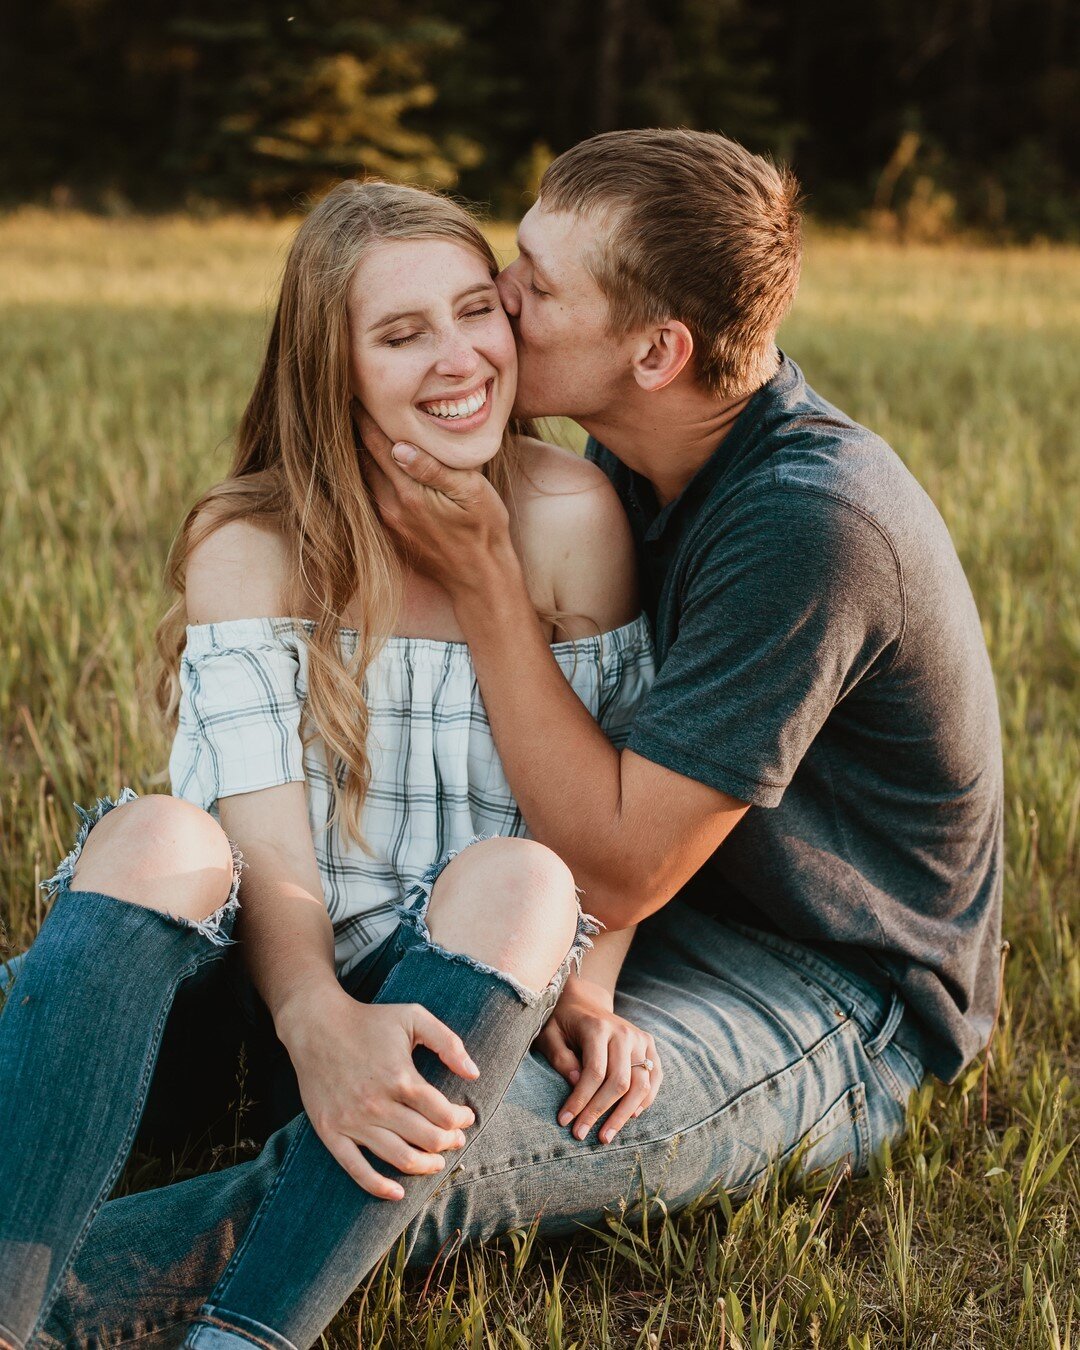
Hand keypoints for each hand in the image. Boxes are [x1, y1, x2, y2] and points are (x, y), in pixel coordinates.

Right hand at [277, 983, 479, 1199]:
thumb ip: (448, 1042)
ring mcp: (353, 1121)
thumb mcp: (413, 1017)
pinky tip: (398, 1192)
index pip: (443, 1114)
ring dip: (425, 1166)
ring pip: (399, 1159)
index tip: (465, 1117)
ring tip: (436, 1161)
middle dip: (449, 1143)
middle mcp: (377, 1104)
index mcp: (401, 1077)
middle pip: (427, 1139)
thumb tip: (474, 1074)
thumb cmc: (369, 1020)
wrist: (316, 1025)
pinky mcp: (331, 1132)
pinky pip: (357, 1170)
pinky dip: (380, 1187)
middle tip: (455, 1139)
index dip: (461, 1119)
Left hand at [356, 407, 512, 597]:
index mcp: (409, 493)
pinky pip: (369, 496)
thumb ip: (434, 470)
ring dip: (357, 452)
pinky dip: (365, 474)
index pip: (378, 445)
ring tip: (352, 425)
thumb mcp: (471, 493)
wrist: (480, 577)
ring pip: (362, 477)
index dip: (365, 417)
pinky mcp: (390, 532)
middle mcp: (390, 507)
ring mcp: (387, 521)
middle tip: (350, 401)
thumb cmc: (484, 530)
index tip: (355, 392)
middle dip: (355, 430)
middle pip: (362, 459)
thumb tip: (399, 446)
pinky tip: (368, 461)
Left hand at [536, 974, 661, 1144]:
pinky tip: (630, 1116)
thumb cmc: (562, 1022)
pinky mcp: (649, 1044)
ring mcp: (639, 1038)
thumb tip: (577, 1085)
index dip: (580, 1100)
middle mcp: (623, 1032)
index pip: (594, 1072)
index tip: (564, 1121)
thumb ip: (560, 1058)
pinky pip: (654, 1077)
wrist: (585, 1000)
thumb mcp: (550, 1035)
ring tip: (605, 1136)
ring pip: (640, 1084)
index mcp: (597, 1027)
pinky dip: (646, 1099)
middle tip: (580, 1134)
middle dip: (599, 1113)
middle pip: (619, 1082)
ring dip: (623, 1115)